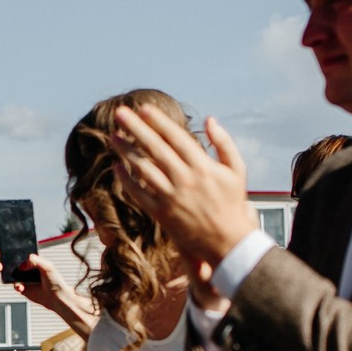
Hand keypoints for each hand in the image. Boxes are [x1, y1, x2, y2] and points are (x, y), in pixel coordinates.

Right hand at [0, 249, 66, 309]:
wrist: (56, 297)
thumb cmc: (54, 279)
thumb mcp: (47, 266)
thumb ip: (36, 261)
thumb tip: (23, 263)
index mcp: (30, 258)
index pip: (17, 250)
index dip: (6, 247)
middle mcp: (24, 266)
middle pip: (8, 260)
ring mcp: (21, 277)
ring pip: (7, 272)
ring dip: (1, 269)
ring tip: (0, 269)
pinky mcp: (21, 287)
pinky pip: (14, 285)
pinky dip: (16, 285)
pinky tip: (21, 287)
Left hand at [112, 107, 256, 272]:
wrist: (227, 242)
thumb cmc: (232, 203)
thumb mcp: (237, 171)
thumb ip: (224, 143)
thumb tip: (209, 119)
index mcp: (203, 166)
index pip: (176, 138)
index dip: (158, 121)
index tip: (144, 108)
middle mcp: (185, 179)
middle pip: (155, 148)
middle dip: (136, 128)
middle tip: (120, 113)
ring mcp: (172, 197)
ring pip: (143, 169)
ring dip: (126, 151)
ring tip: (114, 136)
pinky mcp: (162, 214)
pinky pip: (139, 194)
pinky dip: (126, 180)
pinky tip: (116, 166)